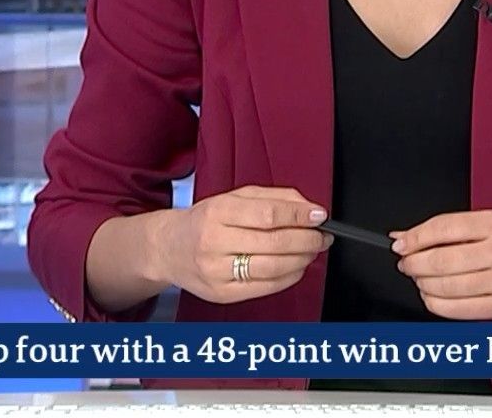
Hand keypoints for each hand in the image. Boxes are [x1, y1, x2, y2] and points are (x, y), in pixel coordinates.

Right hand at [153, 186, 332, 303]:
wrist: (169, 248)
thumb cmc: (206, 220)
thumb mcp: (234, 198)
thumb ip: (273, 198)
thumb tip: (309, 209)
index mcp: (218, 212)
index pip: (269, 214)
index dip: (300, 215)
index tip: (319, 215)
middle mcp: (214, 242)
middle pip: (275, 242)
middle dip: (307, 239)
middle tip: (322, 236)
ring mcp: (216, 271)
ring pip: (273, 268)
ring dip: (302, 260)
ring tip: (312, 251)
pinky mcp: (221, 294)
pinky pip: (265, 287)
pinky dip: (289, 278)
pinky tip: (296, 267)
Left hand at [392, 210, 491, 319]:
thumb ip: (450, 229)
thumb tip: (405, 236)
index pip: (443, 228)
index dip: (415, 238)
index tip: (400, 244)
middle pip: (441, 260)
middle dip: (414, 264)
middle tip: (405, 263)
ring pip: (446, 287)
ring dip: (423, 284)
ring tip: (419, 279)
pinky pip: (459, 310)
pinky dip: (437, 304)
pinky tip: (432, 296)